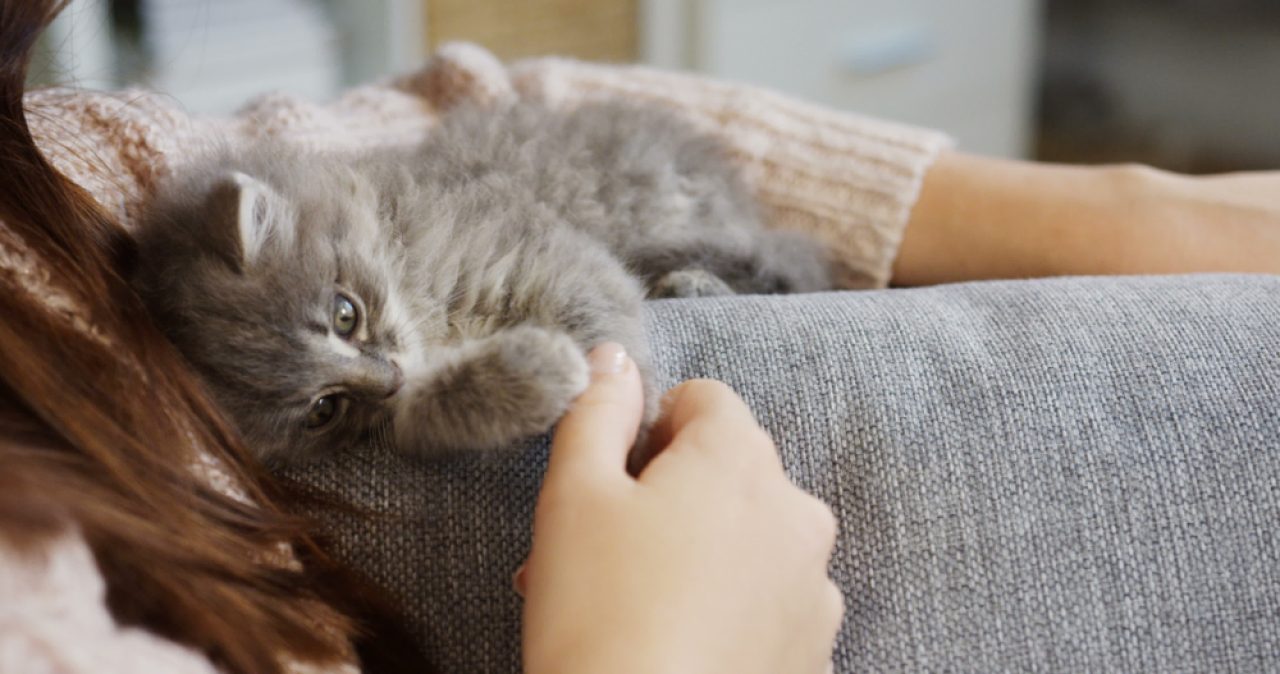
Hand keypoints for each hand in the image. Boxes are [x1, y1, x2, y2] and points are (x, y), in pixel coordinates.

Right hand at [520, 343, 841, 673]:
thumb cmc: (598, 614)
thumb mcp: (572, 494)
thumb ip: (596, 411)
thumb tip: (615, 357)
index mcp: (741, 459)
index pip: (701, 400)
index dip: (646, 434)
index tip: (612, 488)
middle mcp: (797, 512)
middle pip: (728, 470)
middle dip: (665, 498)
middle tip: (600, 553)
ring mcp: (814, 586)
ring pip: (747, 539)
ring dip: (694, 554)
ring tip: (627, 608)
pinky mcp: (816, 649)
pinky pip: (768, 601)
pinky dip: (728, 608)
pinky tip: (674, 644)